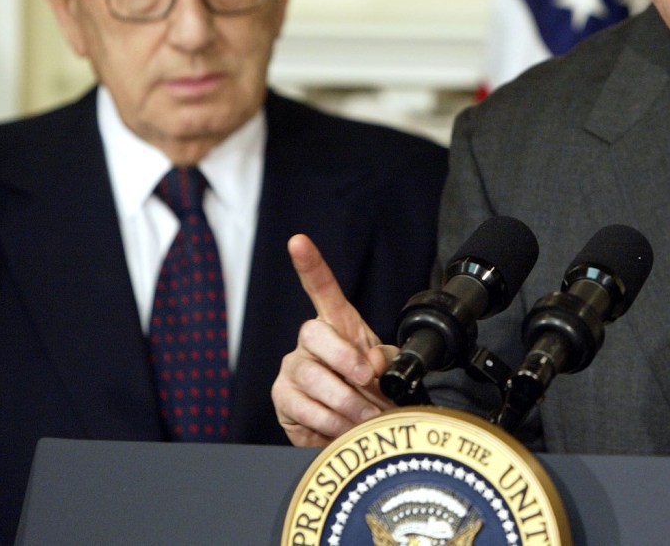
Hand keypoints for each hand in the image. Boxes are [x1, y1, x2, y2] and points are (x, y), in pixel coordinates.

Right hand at [271, 234, 399, 446]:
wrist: (355, 428)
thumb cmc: (370, 390)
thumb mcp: (386, 370)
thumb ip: (385, 360)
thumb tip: (372, 362)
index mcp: (338, 324)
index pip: (321, 288)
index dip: (310, 264)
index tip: (298, 242)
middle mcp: (309, 341)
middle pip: (314, 334)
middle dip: (344, 358)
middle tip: (367, 381)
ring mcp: (292, 368)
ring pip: (312, 377)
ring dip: (345, 400)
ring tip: (364, 415)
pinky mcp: (282, 398)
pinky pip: (303, 407)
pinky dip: (330, 420)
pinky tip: (342, 425)